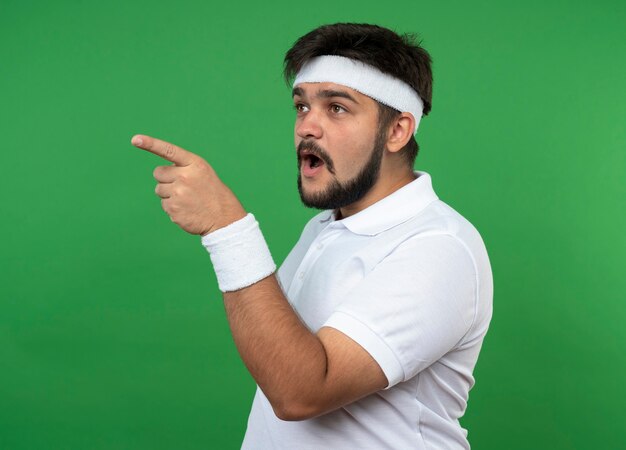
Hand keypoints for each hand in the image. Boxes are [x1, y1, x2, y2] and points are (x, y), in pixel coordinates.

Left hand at [132, 134, 246, 234]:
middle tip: (183, 187)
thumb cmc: (213, 194)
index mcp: (194, 164)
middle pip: (158, 173)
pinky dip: (173, 208)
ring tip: (188, 200)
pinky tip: (187, 210)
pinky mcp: (173, 209)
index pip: (169, 151)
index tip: (135, 139)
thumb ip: (184, 169)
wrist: (224, 219)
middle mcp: (185, 177)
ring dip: (169, 194)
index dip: (151, 144)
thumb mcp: (203, 174)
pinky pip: (164, 205)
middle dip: (166, 179)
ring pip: (159, 190)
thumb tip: (160, 174)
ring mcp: (178, 193)